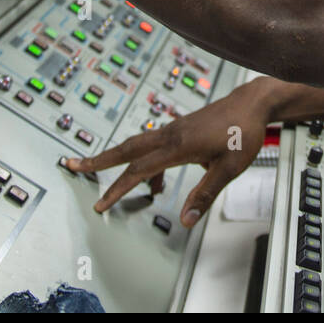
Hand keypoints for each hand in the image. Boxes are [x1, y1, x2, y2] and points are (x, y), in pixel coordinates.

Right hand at [64, 77, 280, 226]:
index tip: (101, 204)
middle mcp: (169, 135)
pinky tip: (156, 183)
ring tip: (109, 184)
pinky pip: (152, 147)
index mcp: (178, 146)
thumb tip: (186, 220)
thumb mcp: (229, 168)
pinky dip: (145, 164)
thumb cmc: (243, 131)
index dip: (117, 189)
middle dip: (97, 160)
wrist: (252, 102)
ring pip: (136, 145)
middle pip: (125, 149)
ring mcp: (173, 130)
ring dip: (117, 161)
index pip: (139, 170)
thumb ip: (205, 195)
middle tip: (72, 165)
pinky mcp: (179, 130)